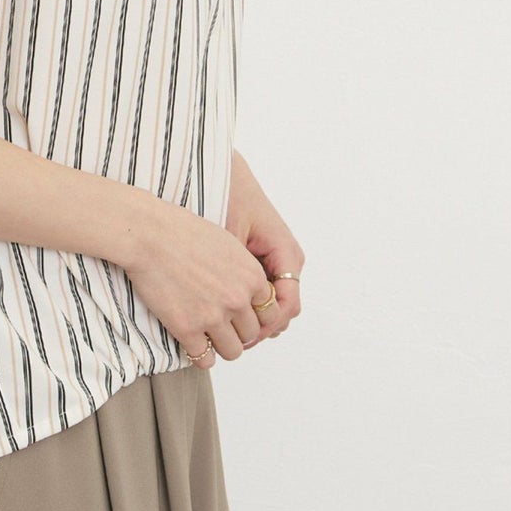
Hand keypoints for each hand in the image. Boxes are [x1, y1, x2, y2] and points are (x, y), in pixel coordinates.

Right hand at [123, 194, 276, 367]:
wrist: (149, 235)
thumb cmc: (183, 232)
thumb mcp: (227, 244)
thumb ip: (244, 271)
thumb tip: (249, 293)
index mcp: (252, 277)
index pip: (270, 313)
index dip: (254, 314)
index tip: (240, 312)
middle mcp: (237, 300)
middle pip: (251, 334)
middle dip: (237, 329)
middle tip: (220, 322)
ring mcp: (213, 316)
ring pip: (233, 351)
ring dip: (222, 345)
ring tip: (208, 334)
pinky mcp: (187, 329)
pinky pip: (205, 360)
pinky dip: (200, 355)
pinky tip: (191, 341)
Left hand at [225, 149, 304, 347]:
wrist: (222, 171)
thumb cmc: (226, 197)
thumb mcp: (231, 238)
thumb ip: (239, 276)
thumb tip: (240, 316)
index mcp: (286, 251)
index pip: (287, 304)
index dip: (266, 326)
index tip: (241, 338)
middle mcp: (288, 257)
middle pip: (283, 309)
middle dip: (259, 327)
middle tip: (230, 339)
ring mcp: (278, 258)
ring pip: (274, 302)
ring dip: (254, 318)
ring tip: (226, 327)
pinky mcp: (265, 257)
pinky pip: (264, 290)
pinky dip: (249, 303)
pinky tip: (225, 308)